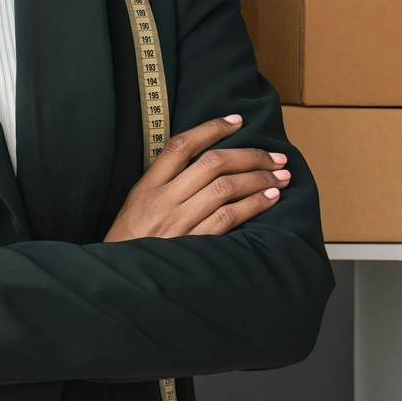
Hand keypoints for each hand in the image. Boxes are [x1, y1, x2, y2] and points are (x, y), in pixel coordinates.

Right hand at [104, 113, 291, 241]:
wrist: (121, 279)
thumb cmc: (131, 241)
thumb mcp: (137, 205)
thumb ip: (165, 183)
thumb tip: (206, 162)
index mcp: (147, 186)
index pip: (181, 146)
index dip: (211, 128)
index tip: (236, 121)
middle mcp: (163, 200)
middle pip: (212, 164)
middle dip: (250, 156)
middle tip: (275, 156)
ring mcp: (178, 223)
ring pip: (225, 188)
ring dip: (259, 179)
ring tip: (280, 177)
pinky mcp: (193, 245)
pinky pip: (228, 218)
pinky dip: (253, 205)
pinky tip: (269, 199)